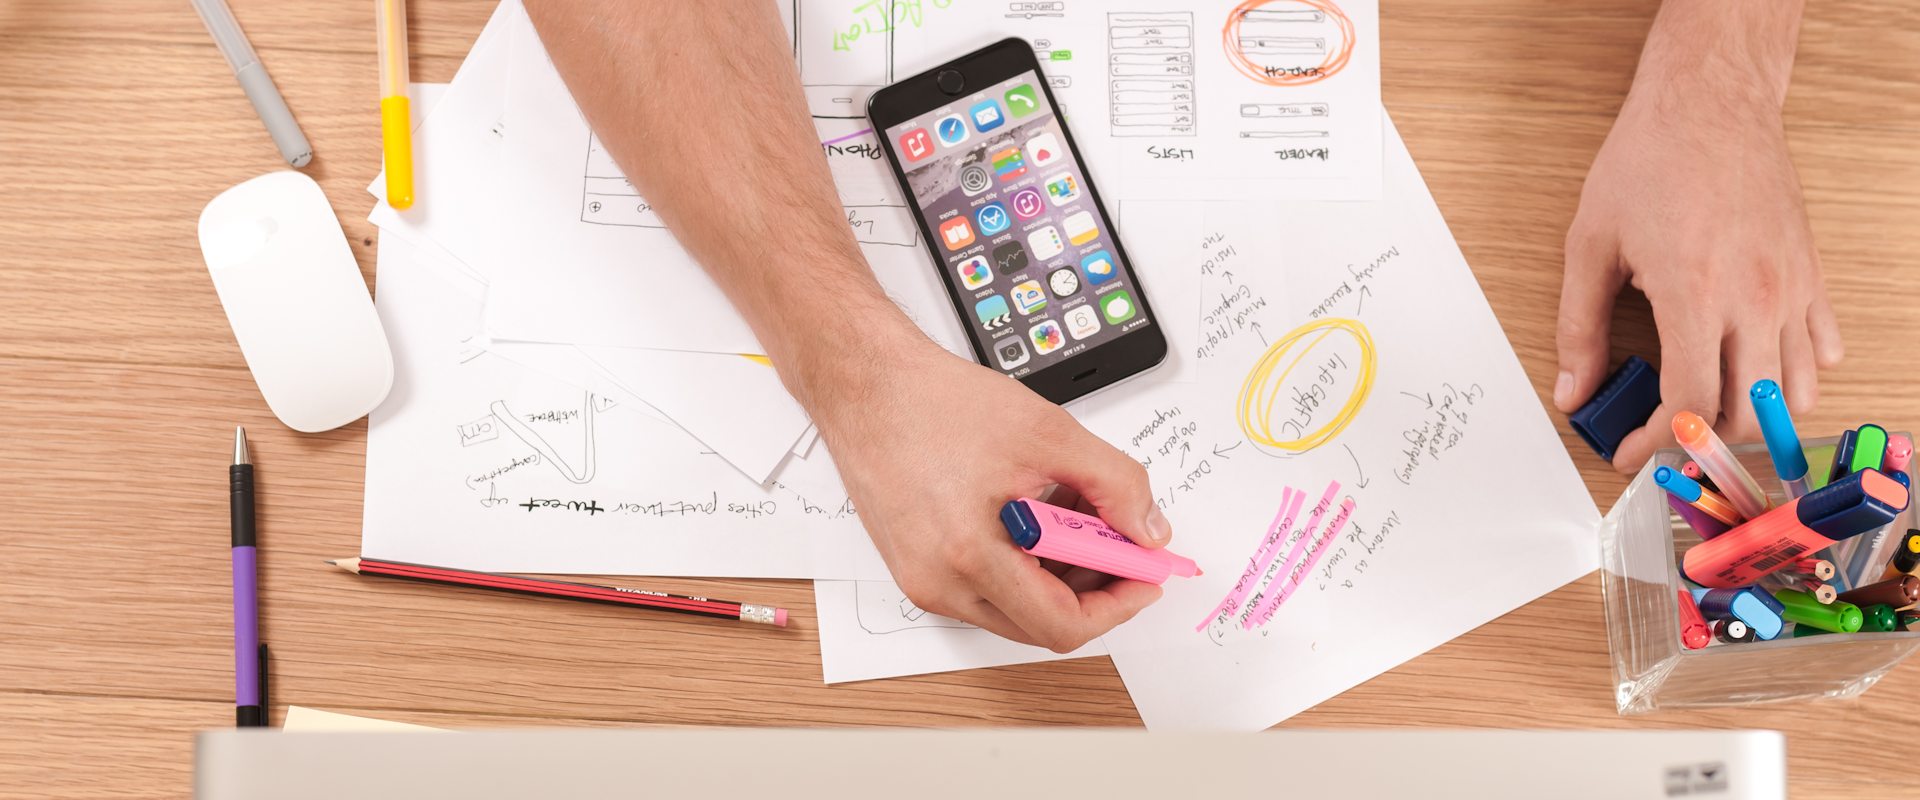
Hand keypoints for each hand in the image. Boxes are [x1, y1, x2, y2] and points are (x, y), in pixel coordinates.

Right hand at [804, 335, 1170, 652]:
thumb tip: (1148, 530)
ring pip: (1014, 606)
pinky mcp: (914, 566)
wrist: (865, 384)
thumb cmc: (933, 402)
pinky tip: (1036, 509)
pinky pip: (984, 586)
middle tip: (1119, 539)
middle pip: (1040, 623)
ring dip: (1058, 571)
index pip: (1062, 625)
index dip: (1118, 604)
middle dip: (1093, 586)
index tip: (1145, 575)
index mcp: (969, 556)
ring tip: (1073, 508)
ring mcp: (922, 579)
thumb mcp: (1048, 433)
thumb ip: (1114, 484)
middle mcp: (939, 583)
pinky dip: (1023, 560)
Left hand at [1554, 75, 1841, 471]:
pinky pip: (1823, 348)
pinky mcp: (1812, 273)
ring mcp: (1792, 288)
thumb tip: (1572, 390)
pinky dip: (1796, 376)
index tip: (1629, 452)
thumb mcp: (1590, 245)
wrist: (1710, 103)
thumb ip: (1580, 328)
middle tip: (1664, 437)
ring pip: (1796, 392)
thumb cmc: (1649, 161)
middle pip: (1747, 413)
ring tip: (1709, 412)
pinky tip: (1756, 369)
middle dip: (1702, 441)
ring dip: (1754, 417)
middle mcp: (1755, 299)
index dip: (1656, 443)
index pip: (1689, 405)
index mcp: (1695, 295)